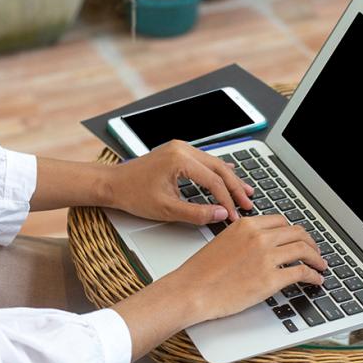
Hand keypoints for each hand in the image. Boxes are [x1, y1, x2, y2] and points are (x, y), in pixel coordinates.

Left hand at [108, 140, 253, 224]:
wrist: (113, 183)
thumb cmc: (133, 194)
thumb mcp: (166, 209)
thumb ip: (196, 213)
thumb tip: (221, 214)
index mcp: (180, 159)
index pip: (214, 181)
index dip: (228, 200)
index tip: (236, 214)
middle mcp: (182, 149)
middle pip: (219, 168)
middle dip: (235, 187)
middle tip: (249, 202)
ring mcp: (180, 148)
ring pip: (214, 163)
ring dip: (229, 178)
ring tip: (245, 191)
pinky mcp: (177, 152)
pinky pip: (204, 160)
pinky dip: (217, 171)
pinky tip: (229, 174)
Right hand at [170, 215, 325, 321]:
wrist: (191, 290)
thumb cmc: (200, 273)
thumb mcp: (222, 243)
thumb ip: (244, 240)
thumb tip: (260, 247)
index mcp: (246, 226)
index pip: (280, 222)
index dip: (294, 231)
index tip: (298, 238)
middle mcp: (259, 237)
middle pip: (296, 233)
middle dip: (310, 243)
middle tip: (314, 252)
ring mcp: (266, 257)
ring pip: (304, 250)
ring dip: (317, 258)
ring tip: (320, 265)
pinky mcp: (271, 279)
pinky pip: (302, 272)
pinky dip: (314, 275)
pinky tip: (315, 280)